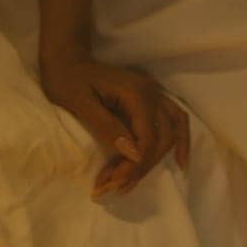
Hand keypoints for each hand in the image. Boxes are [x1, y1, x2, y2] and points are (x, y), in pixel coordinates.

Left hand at [40, 52, 190, 199]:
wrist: (66, 59)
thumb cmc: (67, 81)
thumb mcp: (80, 104)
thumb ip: (107, 127)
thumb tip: (133, 152)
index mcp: (135, 94)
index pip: (147, 139)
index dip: (134, 165)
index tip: (111, 183)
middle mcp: (151, 93)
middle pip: (162, 139)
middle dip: (141, 167)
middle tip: (114, 186)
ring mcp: (153, 94)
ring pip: (172, 132)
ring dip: (155, 160)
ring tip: (133, 182)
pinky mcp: (150, 98)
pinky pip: (174, 120)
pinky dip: (179, 140)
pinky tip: (180, 161)